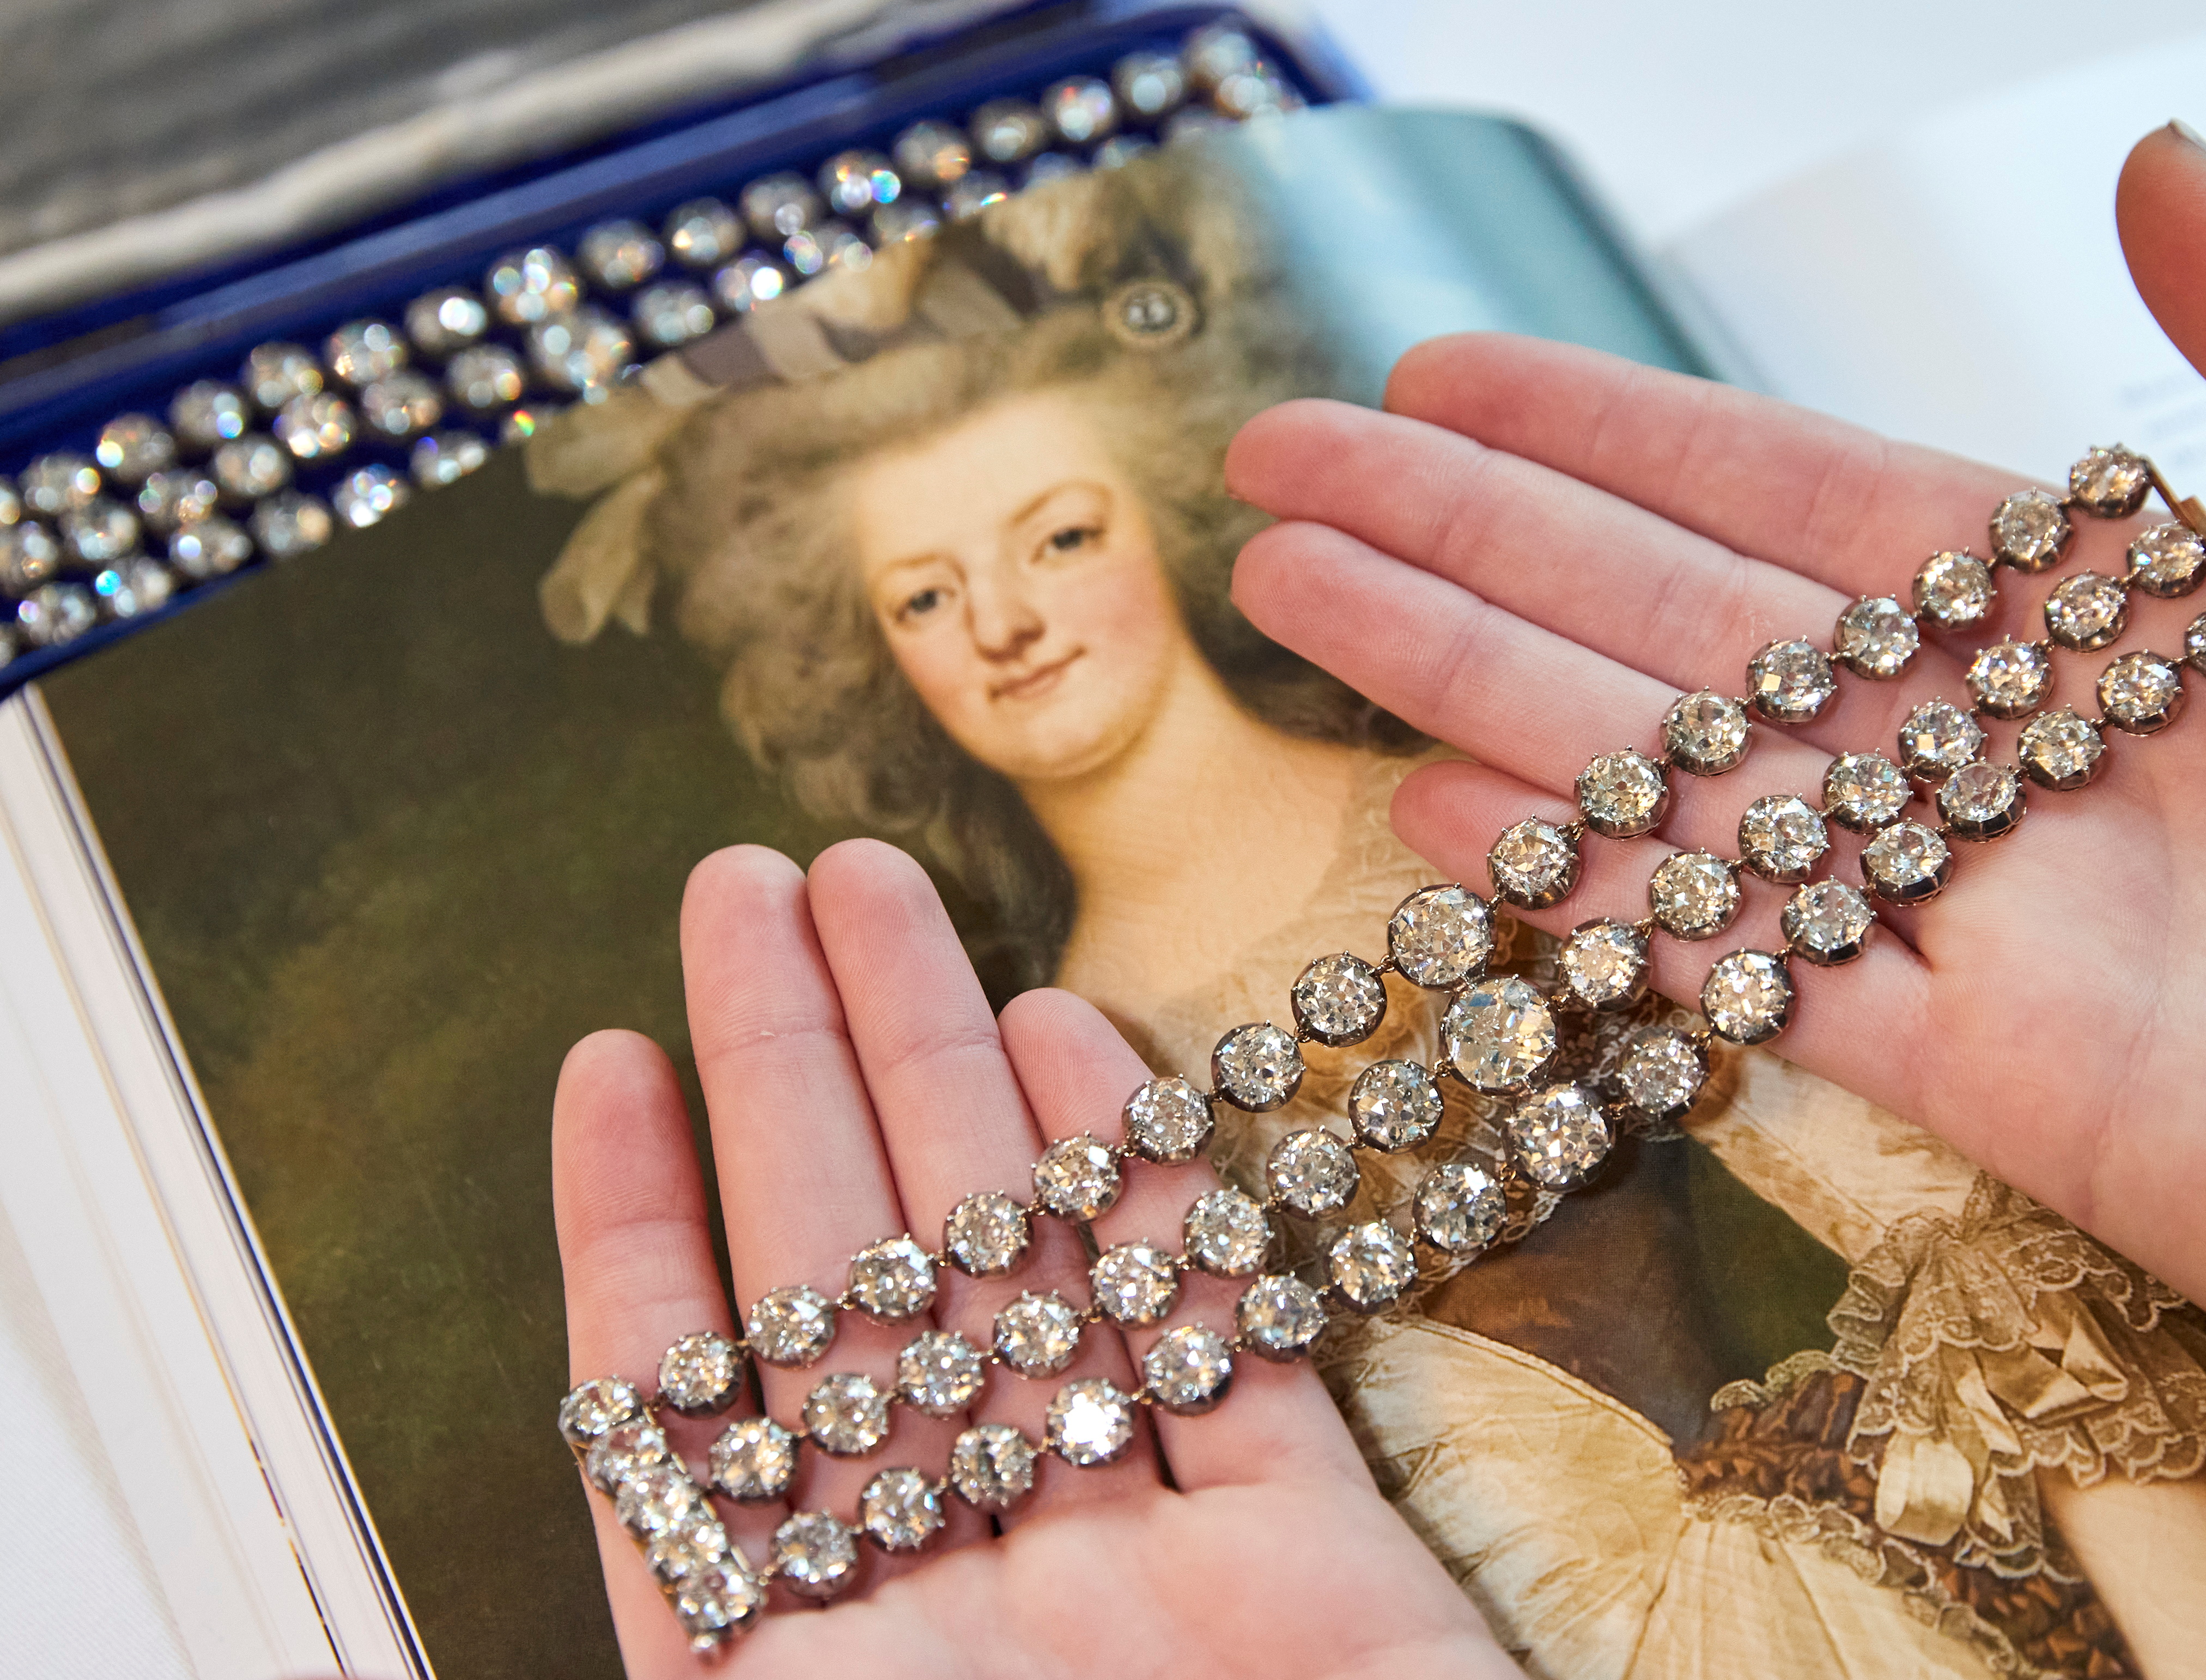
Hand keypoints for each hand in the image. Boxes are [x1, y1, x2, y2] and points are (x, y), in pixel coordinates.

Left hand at [553, 841, 1514, 1676]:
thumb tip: (523, 1529)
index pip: (693, 1431)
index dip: (639, 1240)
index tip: (607, 1061)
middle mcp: (977, 1626)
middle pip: (864, 1304)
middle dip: (802, 1084)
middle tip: (757, 888)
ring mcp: (1149, 1585)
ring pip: (1037, 1285)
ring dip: (961, 1091)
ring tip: (892, 908)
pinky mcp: (1318, 1568)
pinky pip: (1219, 1348)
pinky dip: (1155, 1198)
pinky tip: (1083, 1049)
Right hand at [1224, 125, 2205, 1420]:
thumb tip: (2154, 162)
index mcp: (2116, 610)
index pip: (1799, 496)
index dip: (1610, 431)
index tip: (1449, 376)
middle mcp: (2005, 754)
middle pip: (1675, 621)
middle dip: (1470, 541)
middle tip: (1285, 472)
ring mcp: (1975, 915)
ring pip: (1664, 780)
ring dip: (1470, 689)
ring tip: (1301, 604)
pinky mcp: (1985, 1082)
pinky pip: (1739, 968)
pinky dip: (1587, 900)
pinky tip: (1438, 825)